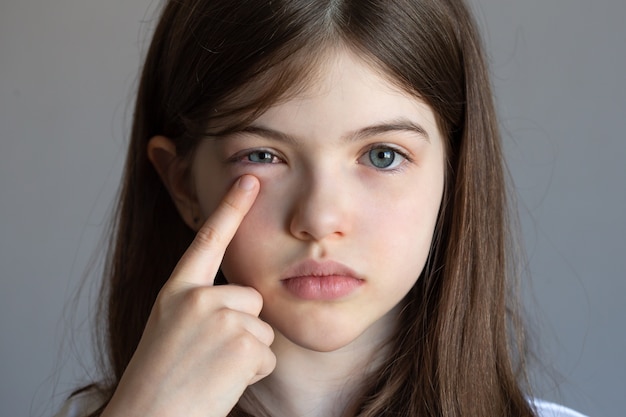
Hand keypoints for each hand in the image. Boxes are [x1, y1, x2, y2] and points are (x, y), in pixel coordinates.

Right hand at [103, 175, 275, 416]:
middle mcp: (197, 297)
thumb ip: (199, 303)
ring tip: (212, 371)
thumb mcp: (170, 327)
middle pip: (251, 297)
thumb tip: (241, 296)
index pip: (207, 239)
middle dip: (242, 327)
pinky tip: (222, 382)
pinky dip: (251, 372)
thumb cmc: (161, 379)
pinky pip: (267, 353)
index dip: (230, 207)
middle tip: (208, 356)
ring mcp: (219, 317)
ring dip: (246, 353)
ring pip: (262, 328)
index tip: (249, 179)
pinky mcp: (242, 342)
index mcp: (177, 291)